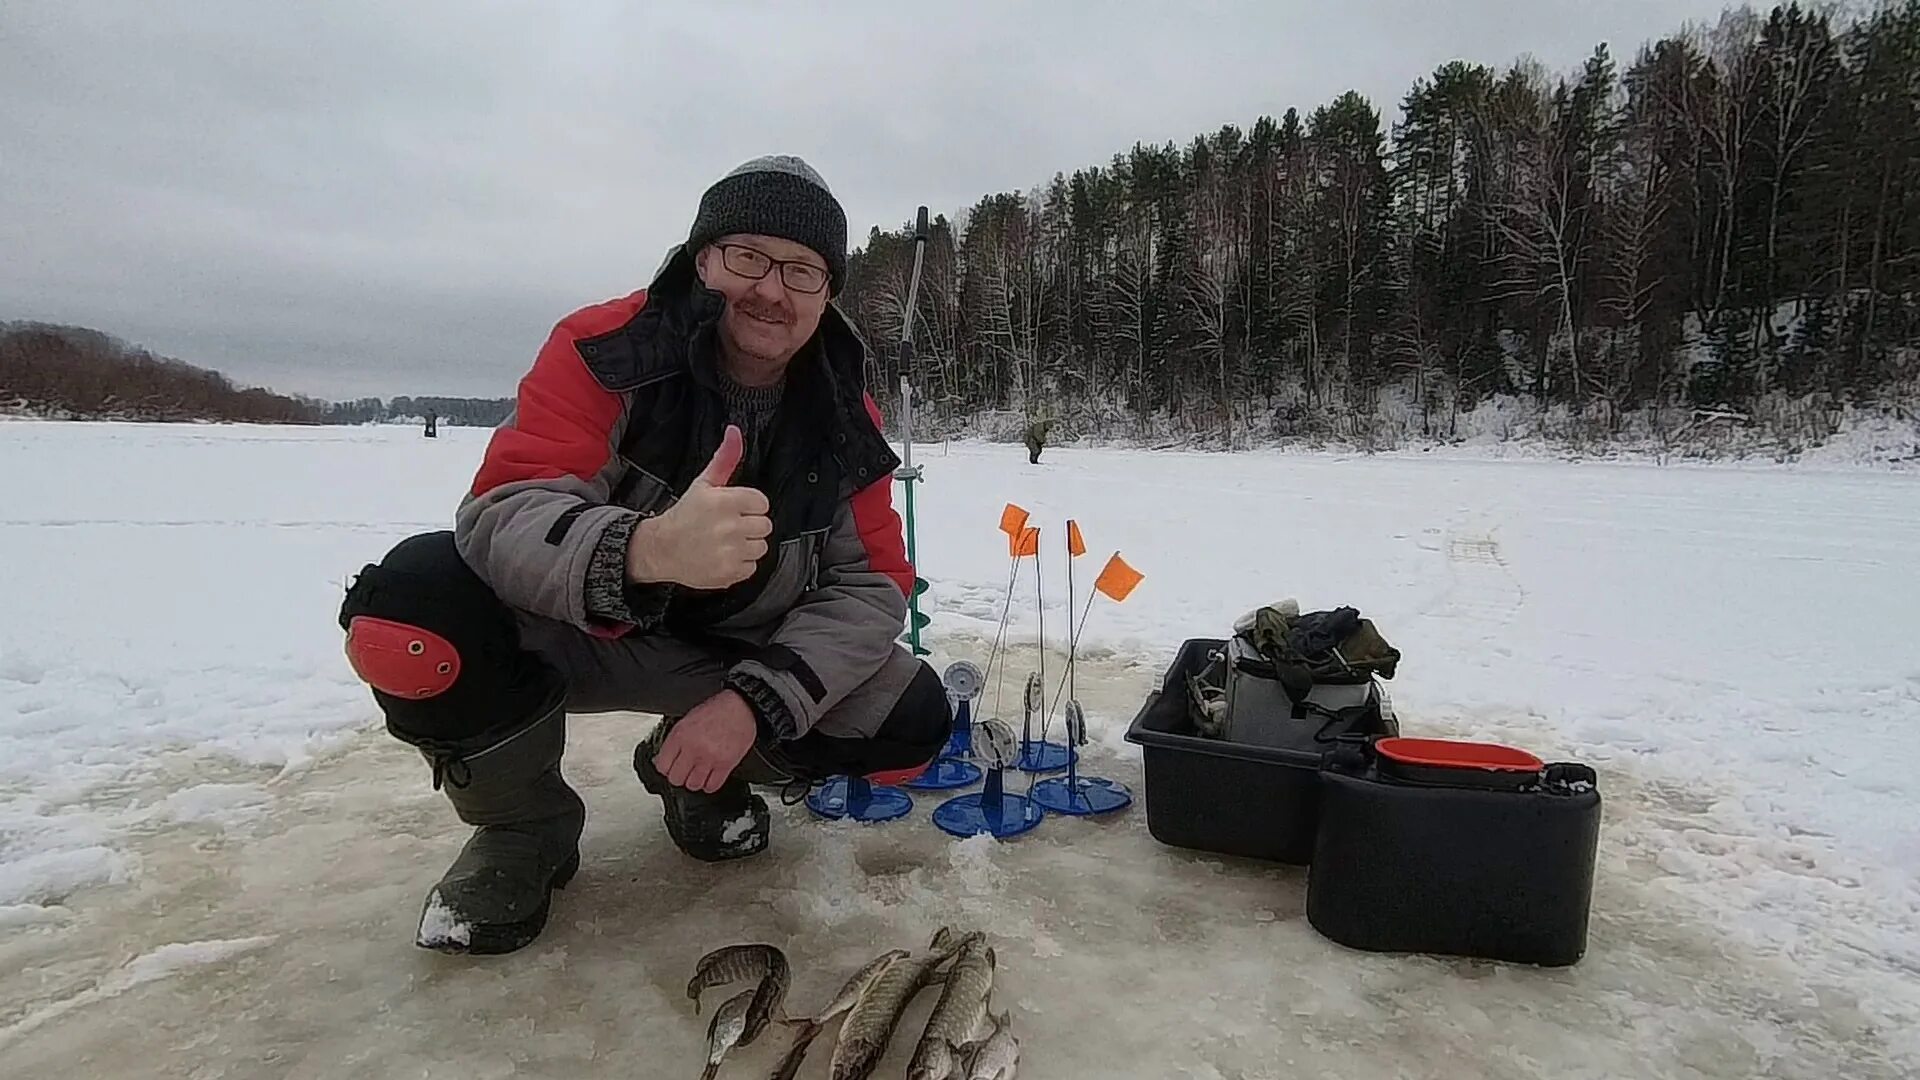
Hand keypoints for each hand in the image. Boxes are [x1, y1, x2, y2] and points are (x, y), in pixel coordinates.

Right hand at [626, 425, 771, 588]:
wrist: (661, 549)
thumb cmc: (685, 515)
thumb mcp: (704, 484)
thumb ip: (725, 459)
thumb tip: (735, 432)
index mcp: (723, 502)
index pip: (761, 502)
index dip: (749, 505)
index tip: (735, 508)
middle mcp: (728, 527)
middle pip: (765, 525)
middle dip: (749, 525)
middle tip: (729, 525)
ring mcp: (729, 551)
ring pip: (761, 547)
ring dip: (747, 545)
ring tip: (725, 541)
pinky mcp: (729, 572)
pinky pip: (752, 567)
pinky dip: (740, 564)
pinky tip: (723, 556)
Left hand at [652, 690, 760, 792]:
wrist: (741, 707)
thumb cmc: (717, 711)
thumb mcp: (688, 720)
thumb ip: (676, 741)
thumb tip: (667, 758)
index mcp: (680, 735)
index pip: (662, 766)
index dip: (666, 768)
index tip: (670, 767)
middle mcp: (693, 748)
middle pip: (676, 779)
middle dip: (679, 777)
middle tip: (685, 771)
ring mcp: (709, 758)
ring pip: (693, 785)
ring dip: (695, 782)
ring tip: (698, 774)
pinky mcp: (725, 765)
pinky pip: (712, 786)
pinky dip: (709, 785)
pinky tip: (710, 777)